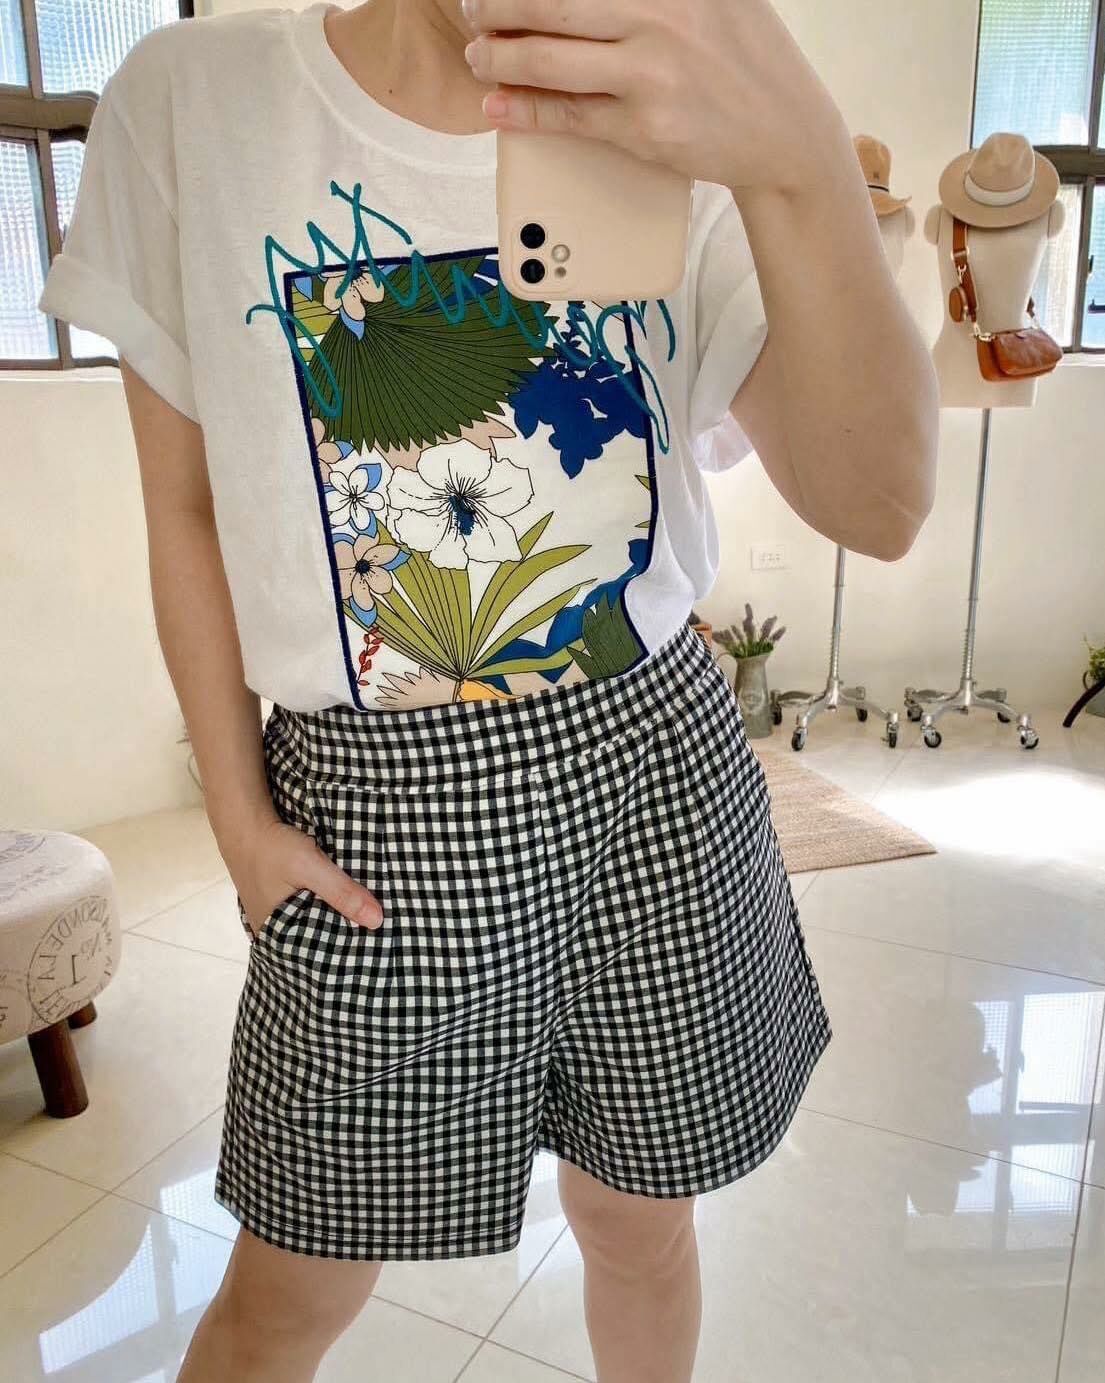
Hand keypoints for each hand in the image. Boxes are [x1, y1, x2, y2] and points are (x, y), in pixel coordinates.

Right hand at [228, 816, 383, 936]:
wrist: (245, 823)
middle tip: (376, 935)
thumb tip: (377, 921)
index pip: (318, 955)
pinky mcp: (279, 900)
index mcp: (277, 935)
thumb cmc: (272, 847)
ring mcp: (274, 916)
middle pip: (316, 941)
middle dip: (342, 935)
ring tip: (364, 920)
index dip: (345, 950)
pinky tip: (341, 902)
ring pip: (312, 924)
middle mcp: (273, 932)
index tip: (374, 947)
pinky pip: (306, 911)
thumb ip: (341, 892)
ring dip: (333, 919)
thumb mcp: (309, 866)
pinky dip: (322, 907)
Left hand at [461, 0, 848, 194]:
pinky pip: (569, 115)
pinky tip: (497, 103)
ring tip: (478, 56)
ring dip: (500, 58)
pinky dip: (524, 109)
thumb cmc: (742, 59)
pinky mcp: (645, 127)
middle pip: (550, 2)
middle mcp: (660, 14)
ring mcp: (651, 73)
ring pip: (550, 60)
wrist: (786, 131)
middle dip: (498, 5)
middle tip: (473, 8)